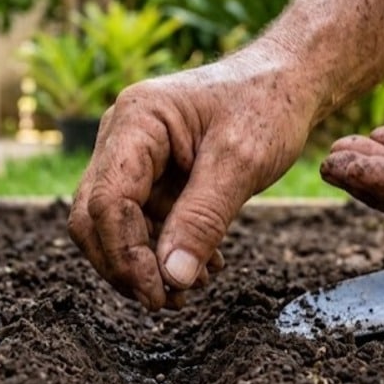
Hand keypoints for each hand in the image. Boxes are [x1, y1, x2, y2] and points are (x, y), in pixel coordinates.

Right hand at [68, 47, 314, 310]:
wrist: (289, 81)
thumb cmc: (267, 105)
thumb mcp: (242, 162)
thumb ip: (204, 219)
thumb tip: (171, 279)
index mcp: (137, 121)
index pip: (107, 200)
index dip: (125, 255)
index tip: (158, 294)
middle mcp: (122, 136)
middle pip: (95, 216)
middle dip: (125, 265)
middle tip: (167, 303)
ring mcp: (134, 155)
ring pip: (115, 224)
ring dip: (146, 263)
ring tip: (193, 289)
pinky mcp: (151, 173)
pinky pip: (142, 221)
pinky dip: (164, 250)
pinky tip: (203, 268)